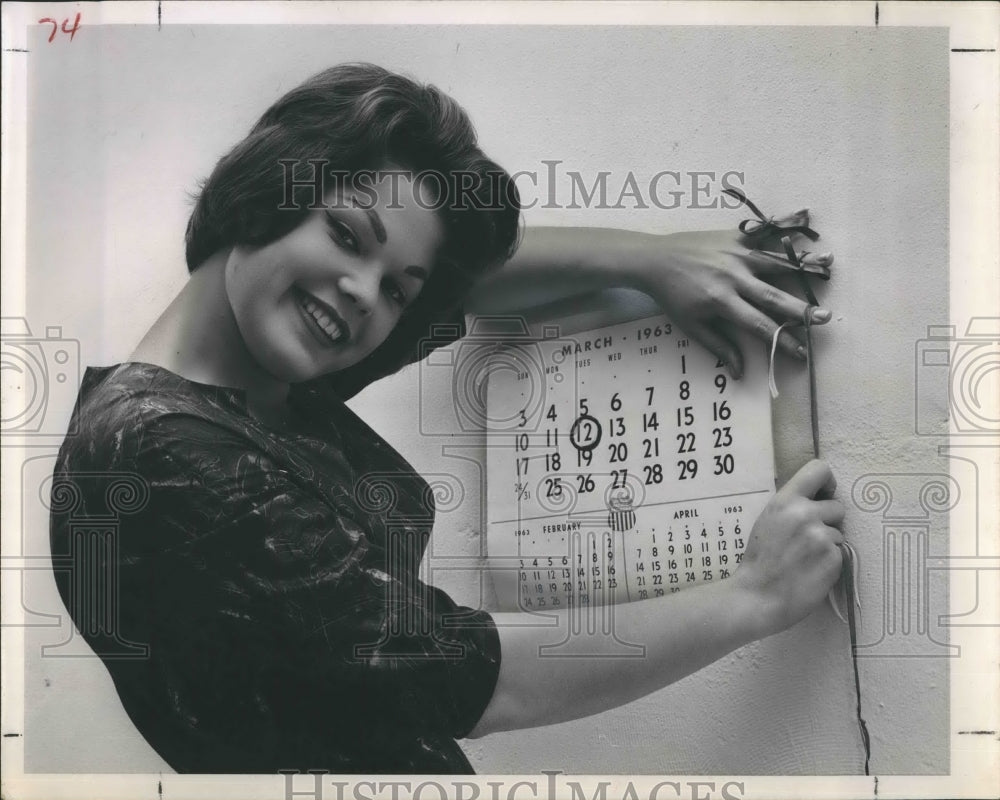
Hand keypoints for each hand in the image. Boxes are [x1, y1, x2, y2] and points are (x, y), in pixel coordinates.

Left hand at [628, 213, 833, 378]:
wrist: (653, 260)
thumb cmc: (672, 297)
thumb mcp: (691, 326)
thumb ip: (719, 346)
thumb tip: (741, 373)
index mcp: (721, 302)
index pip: (758, 326)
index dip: (781, 342)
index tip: (802, 354)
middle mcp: (732, 277)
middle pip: (772, 296)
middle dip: (799, 309)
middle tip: (824, 319)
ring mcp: (735, 254)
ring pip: (775, 260)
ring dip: (802, 263)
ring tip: (830, 265)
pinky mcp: (734, 236)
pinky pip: (763, 230)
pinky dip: (784, 222)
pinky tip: (806, 214)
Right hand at [732, 460, 844, 635]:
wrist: (757, 596)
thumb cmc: (759, 560)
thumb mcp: (767, 520)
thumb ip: (791, 505)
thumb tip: (817, 496)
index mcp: (785, 501)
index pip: (820, 469)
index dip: (827, 483)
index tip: (823, 496)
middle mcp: (805, 514)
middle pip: (837, 507)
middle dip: (828, 521)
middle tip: (807, 539)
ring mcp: (821, 537)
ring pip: (839, 533)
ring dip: (827, 545)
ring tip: (804, 559)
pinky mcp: (833, 559)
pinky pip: (840, 554)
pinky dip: (828, 563)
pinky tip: (810, 571)